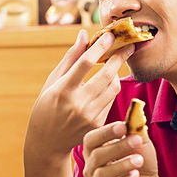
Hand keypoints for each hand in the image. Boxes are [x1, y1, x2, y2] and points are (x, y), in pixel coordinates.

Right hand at [25, 30, 131, 159]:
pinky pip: (111, 100)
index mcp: (63, 90)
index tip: (111, 35)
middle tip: (129, 46)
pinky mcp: (99, 124)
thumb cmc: (47, 105)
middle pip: (106, 75)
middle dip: (120, 58)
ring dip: (117, 73)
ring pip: (114, 88)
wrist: (47, 141)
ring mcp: (90, 116)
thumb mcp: (53, 81)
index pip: (86, 63)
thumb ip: (71, 58)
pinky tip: (107, 83)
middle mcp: (78, 104)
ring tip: (116, 65)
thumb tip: (84, 34)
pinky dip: (111, 88)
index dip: (100, 46)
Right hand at [82, 120, 161, 176]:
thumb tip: (135, 112)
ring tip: (139, 160)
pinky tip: (135, 175)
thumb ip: (135, 128)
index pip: (91, 139)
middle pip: (97, 155)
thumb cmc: (140, 160)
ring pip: (102, 174)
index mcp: (95, 150)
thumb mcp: (139, 142)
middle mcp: (91, 167)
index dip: (106, 132)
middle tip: (137, 141)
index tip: (123, 126)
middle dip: (118, 147)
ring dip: (122, 165)